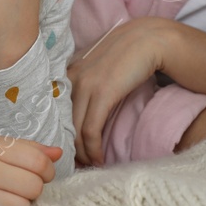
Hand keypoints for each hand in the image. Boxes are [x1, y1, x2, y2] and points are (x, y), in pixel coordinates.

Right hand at [0, 134, 60, 205]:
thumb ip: (28, 148)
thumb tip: (58, 153)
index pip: (37, 161)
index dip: (48, 169)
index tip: (43, 173)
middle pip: (34, 184)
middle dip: (36, 187)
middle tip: (24, 185)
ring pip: (24, 204)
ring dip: (24, 203)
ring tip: (11, 196)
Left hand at [67, 16, 168, 166]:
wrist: (150, 39)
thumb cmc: (128, 55)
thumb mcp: (100, 66)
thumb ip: (87, 82)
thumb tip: (82, 109)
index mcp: (68, 72)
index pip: (55, 111)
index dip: (61, 134)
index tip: (69, 151)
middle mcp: (71, 78)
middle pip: (63, 124)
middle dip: (69, 149)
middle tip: (78, 166)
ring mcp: (85, 85)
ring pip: (75, 131)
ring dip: (83, 154)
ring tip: (91, 166)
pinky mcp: (102, 94)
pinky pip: (90, 130)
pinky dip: (94, 150)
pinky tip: (100, 159)